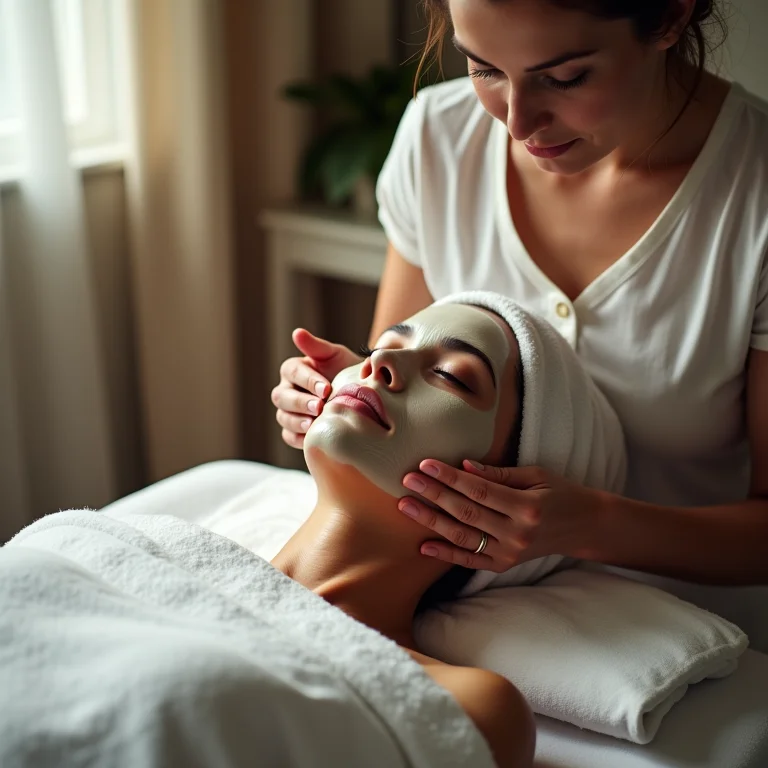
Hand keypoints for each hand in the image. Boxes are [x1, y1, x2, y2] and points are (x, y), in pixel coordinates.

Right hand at [271, 329, 361, 448]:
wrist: (360, 395)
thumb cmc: (345, 371)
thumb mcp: (336, 356)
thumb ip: (317, 347)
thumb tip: (297, 333)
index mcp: (293, 370)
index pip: (293, 372)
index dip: (308, 380)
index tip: (326, 388)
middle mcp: (286, 390)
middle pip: (282, 396)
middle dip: (301, 402)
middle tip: (320, 407)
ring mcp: (288, 411)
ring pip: (283, 417)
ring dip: (297, 421)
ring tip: (314, 424)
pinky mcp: (293, 431)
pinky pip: (289, 436)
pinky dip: (298, 438)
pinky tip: (313, 437)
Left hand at [398, 460, 601, 569]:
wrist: (584, 527)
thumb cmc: (560, 493)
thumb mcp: (536, 475)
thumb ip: (499, 474)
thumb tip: (463, 466)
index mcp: (526, 507)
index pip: (479, 491)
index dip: (450, 477)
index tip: (425, 464)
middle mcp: (517, 533)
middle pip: (466, 513)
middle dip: (434, 495)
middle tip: (407, 480)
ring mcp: (510, 553)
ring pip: (463, 537)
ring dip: (432, 522)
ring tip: (406, 507)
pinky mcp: (505, 565)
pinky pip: (471, 561)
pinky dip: (446, 555)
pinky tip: (423, 546)